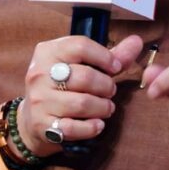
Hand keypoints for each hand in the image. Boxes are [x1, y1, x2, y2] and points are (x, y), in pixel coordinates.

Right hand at [17, 34, 142, 156]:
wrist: (31, 117)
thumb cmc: (63, 85)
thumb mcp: (81, 65)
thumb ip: (110, 55)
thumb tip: (137, 41)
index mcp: (48, 52)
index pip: (80, 46)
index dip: (104, 57)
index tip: (116, 67)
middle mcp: (39, 73)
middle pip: (85, 77)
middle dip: (106, 86)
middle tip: (111, 91)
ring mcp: (39, 100)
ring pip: (82, 103)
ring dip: (103, 107)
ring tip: (107, 107)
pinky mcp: (41, 125)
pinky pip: (73, 127)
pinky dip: (91, 127)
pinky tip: (98, 123)